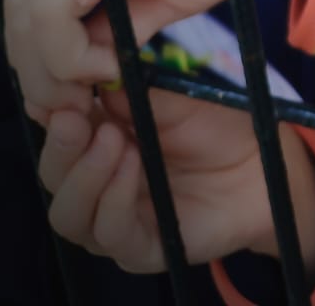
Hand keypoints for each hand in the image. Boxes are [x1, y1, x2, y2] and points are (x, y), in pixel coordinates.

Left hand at [5, 0, 314, 121]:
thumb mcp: (157, 7)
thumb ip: (117, 30)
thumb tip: (80, 73)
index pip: (30, 19)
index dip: (39, 68)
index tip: (75, 107)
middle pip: (18, 14)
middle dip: (39, 72)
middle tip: (84, 102)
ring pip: (29, 7)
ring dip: (57, 59)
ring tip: (107, 74)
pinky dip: (71, 34)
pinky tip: (113, 51)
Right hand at [39, 92, 314, 276]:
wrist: (262, 163)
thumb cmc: (217, 125)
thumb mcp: (175, 99)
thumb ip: (134, 90)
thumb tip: (94, 67)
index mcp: (98, 138)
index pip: (57, 131)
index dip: (53, 111)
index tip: (64, 89)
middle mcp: (96, 182)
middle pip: (54, 174)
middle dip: (62, 147)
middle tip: (77, 117)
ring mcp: (114, 217)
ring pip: (69, 213)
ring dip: (85, 175)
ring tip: (113, 139)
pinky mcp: (138, 247)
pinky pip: (110, 232)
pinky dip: (114, 199)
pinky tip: (132, 165)